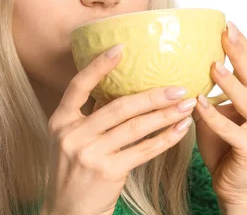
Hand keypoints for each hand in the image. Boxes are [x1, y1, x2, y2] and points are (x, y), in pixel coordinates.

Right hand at [42, 44, 196, 214]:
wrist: (67, 211)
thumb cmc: (73, 171)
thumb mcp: (70, 139)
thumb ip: (89, 115)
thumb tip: (120, 86)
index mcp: (60, 120)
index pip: (78, 86)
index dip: (98, 66)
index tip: (120, 48)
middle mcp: (72, 135)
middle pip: (117, 107)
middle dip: (151, 95)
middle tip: (178, 86)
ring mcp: (89, 154)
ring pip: (134, 128)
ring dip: (164, 115)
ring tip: (186, 104)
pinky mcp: (108, 172)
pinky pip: (142, 151)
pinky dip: (164, 139)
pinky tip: (180, 129)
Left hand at [192, 21, 246, 207]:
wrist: (235, 186)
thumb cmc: (223, 146)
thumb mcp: (214, 113)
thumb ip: (208, 91)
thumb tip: (181, 65)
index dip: (243, 45)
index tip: (227, 24)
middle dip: (240, 53)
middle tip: (226, 32)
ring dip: (230, 83)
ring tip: (213, 65)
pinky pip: (232, 130)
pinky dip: (215, 116)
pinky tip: (198, 103)